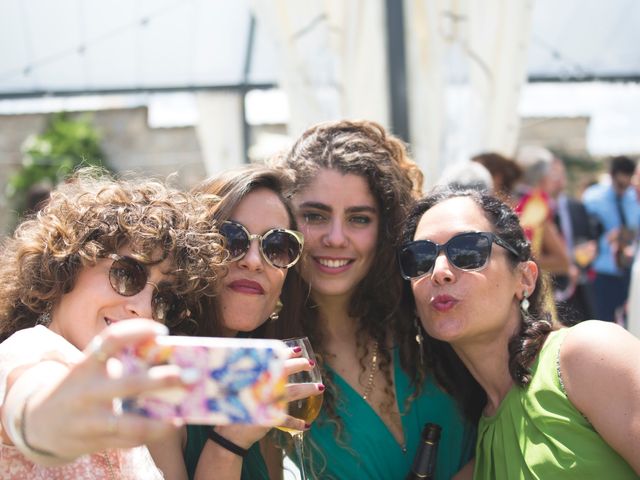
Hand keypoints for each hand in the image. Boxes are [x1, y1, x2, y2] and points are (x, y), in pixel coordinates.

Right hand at [21, 319, 186, 460]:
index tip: (162, 330)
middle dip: (163, 381)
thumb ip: (117, 364)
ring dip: (160, 421)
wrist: (39, 423)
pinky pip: (128, 440)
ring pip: (130, 423)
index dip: (137, 331)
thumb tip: (166, 357)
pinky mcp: (94, 441)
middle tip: (191, 375)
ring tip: (182, 414)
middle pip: (130, 385)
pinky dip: (150, 434)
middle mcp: (87, 391)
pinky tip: (168, 426)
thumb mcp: (89, 370)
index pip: (111, 340)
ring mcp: (89, 419)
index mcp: (86, 365)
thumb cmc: (78, 389)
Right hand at [209, 347, 323, 447]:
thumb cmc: (233, 408)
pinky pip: (286, 420)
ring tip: (320, 388)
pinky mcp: (267, 419)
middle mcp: (259, 387)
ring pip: (291, 392)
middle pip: (283, 371)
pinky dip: (296, 423)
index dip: (285, 353)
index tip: (297, 349)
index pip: (271, 360)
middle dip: (298, 365)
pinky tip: (306, 424)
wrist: (227, 434)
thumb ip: (255, 378)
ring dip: (307, 389)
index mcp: (253, 378)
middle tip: (310, 363)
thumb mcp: (240, 389)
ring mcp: (264, 402)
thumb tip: (271, 365)